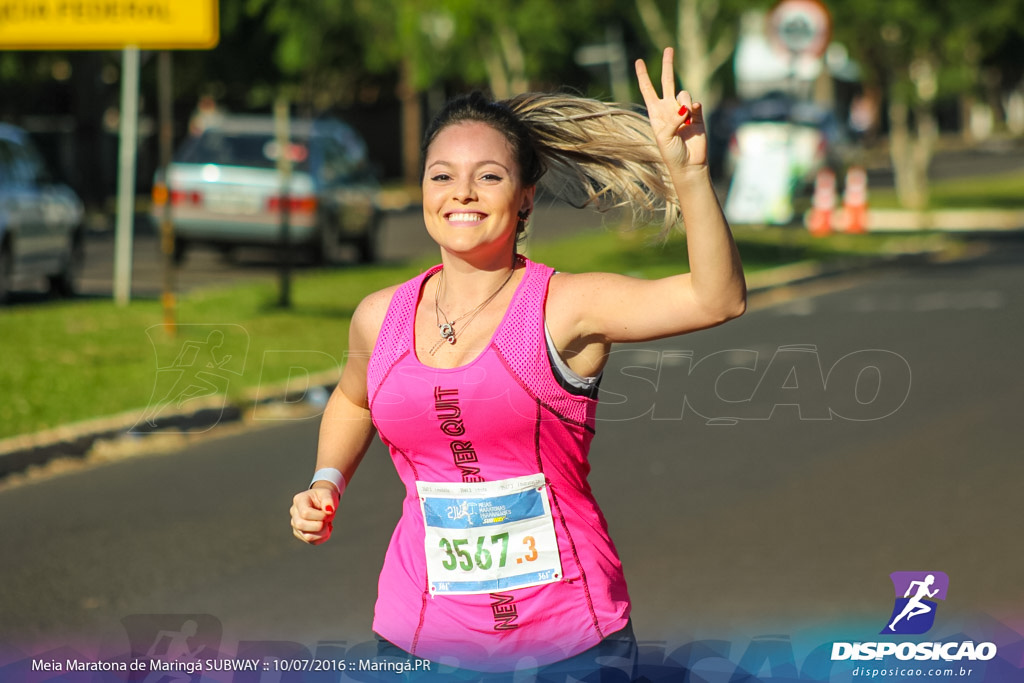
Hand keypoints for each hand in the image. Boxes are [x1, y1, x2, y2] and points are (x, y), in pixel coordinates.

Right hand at [290, 485, 338, 544]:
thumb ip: (329, 500)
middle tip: (328, 519)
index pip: (305, 513)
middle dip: (320, 525)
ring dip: (323, 533)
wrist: (322, 501)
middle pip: (301, 525)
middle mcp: (294, 513)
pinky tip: (326, 528)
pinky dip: (323, 537)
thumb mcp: (328, 493)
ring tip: (328, 524)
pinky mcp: (300, 534)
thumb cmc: (324, 496)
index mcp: (299, 500)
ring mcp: (295, 524)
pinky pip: (312, 542)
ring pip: (307, 537)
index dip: (320, 516)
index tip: (329, 512)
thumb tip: (329, 510)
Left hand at [635, 47, 706, 168]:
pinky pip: (695, 103)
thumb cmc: (671, 153)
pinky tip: (692, 117)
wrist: (689, 164)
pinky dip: (693, 108)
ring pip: (684, 94)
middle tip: (669, 49)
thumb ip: (672, 120)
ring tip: (684, 120)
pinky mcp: (697, 115)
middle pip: (667, 82)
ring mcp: (684, 111)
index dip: (643, 76)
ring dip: (683, 103)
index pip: (648, 90)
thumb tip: (685, 107)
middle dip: (667, 66)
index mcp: (656, 113)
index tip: (639, 61)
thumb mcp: (665, 137)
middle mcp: (669, 109)